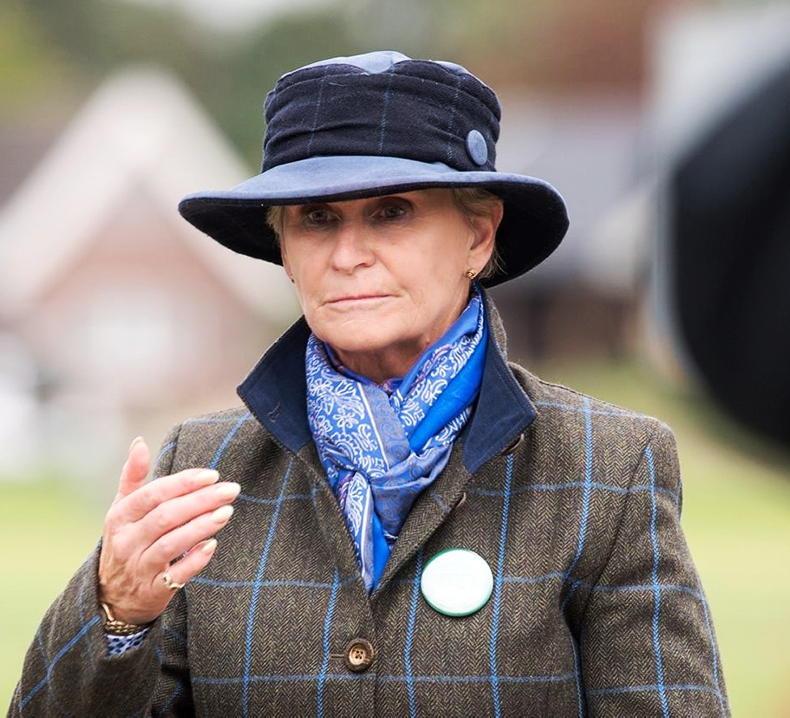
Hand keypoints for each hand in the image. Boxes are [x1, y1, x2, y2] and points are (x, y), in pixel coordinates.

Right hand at [97, 436, 239, 624]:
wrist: (112, 595)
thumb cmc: (126, 539)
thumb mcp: (123, 509)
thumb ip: (133, 476)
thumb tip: (139, 442)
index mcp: (120, 517)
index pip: (152, 495)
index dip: (183, 483)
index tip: (212, 475)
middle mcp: (126, 542)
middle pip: (166, 517)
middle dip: (200, 501)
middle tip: (231, 489)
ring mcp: (138, 568)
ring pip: (172, 544)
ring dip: (201, 526)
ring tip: (227, 511)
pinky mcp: (153, 591)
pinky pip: (176, 575)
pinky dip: (195, 560)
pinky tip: (213, 544)